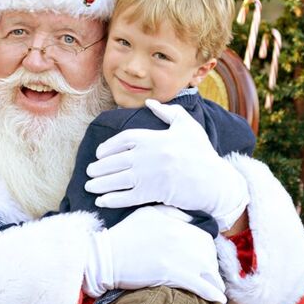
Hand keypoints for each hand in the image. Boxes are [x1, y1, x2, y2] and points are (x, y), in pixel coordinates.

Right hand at [82, 205, 225, 302]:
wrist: (106, 257)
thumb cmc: (124, 234)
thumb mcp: (147, 213)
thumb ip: (171, 212)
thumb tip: (190, 217)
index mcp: (175, 223)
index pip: (203, 236)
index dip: (208, 249)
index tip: (206, 256)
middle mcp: (180, 238)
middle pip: (208, 253)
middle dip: (212, 264)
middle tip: (211, 274)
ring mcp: (177, 256)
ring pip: (207, 269)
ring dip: (214, 280)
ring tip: (217, 288)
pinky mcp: (172, 275)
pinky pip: (199, 285)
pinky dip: (211, 293)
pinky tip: (218, 299)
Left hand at [85, 99, 248, 231]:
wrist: (214, 181)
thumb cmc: (201, 153)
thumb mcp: (187, 126)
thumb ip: (168, 112)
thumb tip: (150, 102)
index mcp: (154, 138)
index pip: (124, 139)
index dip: (108, 146)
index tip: (99, 153)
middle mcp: (148, 156)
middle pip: (116, 160)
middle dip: (100, 167)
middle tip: (89, 171)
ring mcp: (149, 176)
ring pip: (117, 179)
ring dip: (100, 183)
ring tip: (89, 185)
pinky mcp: (153, 193)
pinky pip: (127, 197)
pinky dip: (112, 199)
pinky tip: (101, 201)